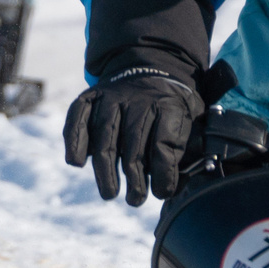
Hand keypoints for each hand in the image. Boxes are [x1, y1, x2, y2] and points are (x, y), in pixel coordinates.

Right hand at [64, 69, 202, 205]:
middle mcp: (138, 99)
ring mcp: (112, 96)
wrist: (150, 67)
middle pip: (134, 143)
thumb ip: (191, 145)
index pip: (164, 143)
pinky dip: (74, 140)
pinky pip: (78, 117)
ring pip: (105, 135)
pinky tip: (77, 162)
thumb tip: (183, 181)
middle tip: (135, 200)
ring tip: (110, 193)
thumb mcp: (193, 117)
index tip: (162, 193)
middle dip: (134, 177)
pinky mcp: (91, 96)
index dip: (164, 172)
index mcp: (169, 105)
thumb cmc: (171, 104)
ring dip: (105, 169)